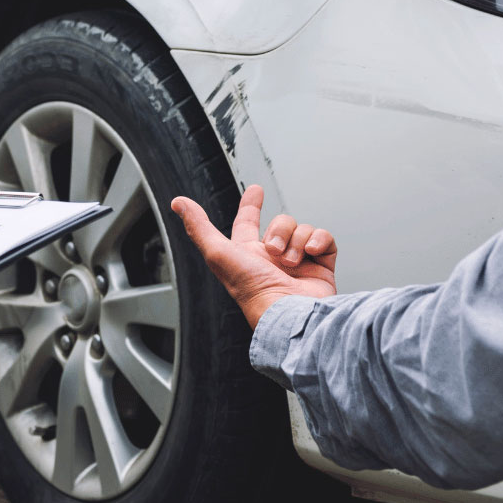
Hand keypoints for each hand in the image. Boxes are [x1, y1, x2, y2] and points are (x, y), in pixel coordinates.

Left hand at [171, 185, 336, 328]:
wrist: (289, 312)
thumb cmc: (251, 290)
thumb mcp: (218, 253)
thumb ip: (199, 227)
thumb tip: (179, 203)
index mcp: (248, 255)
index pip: (247, 223)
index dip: (250, 205)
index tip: (256, 190)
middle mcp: (273, 258)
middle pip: (280, 222)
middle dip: (278, 230)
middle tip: (273, 251)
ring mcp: (299, 263)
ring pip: (301, 228)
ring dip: (296, 240)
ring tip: (291, 261)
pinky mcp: (321, 267)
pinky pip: (324, 238)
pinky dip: (318, 241)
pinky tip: (310, 253)